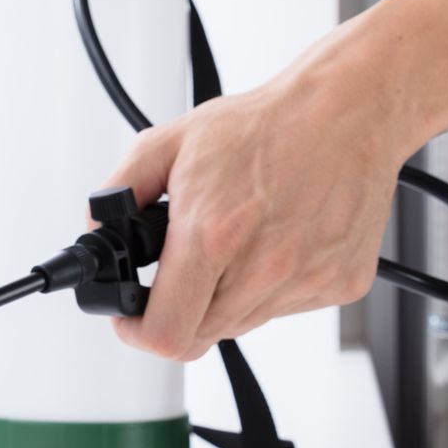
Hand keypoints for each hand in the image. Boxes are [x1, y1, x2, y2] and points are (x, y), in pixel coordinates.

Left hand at [101, 48, 419, 361]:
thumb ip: (120, 191)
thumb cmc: (264, 126)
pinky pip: (283, 310)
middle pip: (199, 336)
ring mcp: (306, 280)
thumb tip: (99, 230)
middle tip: (179, 274)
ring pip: (240, 325)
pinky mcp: (341, 285)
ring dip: (222, 300)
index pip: (166, 332)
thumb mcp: (167, 144)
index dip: (138, 332)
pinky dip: (267, 289)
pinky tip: (271, 243)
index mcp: (213, 235)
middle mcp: (264, 267)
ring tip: (233, 245)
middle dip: (177, 311)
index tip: (132, 318)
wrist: (347, 111)